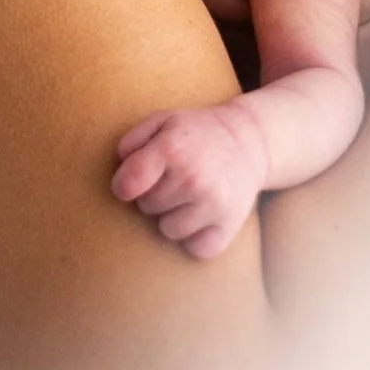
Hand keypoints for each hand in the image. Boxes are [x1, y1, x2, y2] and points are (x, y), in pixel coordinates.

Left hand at [110, 105, 268, 259]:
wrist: (249, 140)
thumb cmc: (197, 133)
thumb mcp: (163, 120)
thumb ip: (132, 141)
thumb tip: (120, 172)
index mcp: (171, 150)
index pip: (127, 185)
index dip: (124, 186)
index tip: (132, 183)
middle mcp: (192, 178)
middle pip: (146, 207)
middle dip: (155, 196)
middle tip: (174, 180)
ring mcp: (212, 203)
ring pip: (168, 231)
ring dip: (174, 217)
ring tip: (189, 197)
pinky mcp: (229, 224)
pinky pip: (196, 249)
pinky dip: (197, 238)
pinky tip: (203, 217)